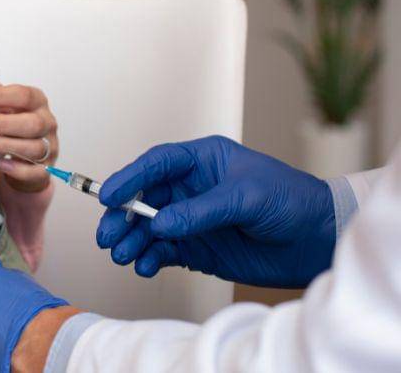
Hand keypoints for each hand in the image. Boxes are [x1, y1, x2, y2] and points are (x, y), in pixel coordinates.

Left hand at [0, 53, 58, 190]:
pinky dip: (19, 169)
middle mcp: (47, 122)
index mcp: (36, 101)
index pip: (22, 95)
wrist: (20, 157)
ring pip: (33, 147)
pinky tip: (0, 164)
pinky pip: (36, 171)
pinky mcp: (45, 170)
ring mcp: (49, 146)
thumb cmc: (9, 122)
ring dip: (4, 144)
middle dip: (0, 123)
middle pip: (31, 123)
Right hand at [96, 135, 335, 287]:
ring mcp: (191, 219)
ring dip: (131, 240)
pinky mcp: (197, 248)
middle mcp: (190, 188)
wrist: (319, 241)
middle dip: (121, 216)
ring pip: (148, 228)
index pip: (155, 165)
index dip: (128, 179)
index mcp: (202, 161)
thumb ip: (201, 211)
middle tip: (107, 235)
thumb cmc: (292, 201)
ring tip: (121, 255)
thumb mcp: (247, 197)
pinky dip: (150, 259)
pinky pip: (163, 252)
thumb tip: (159, 224)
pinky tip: (145, 266)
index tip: (108, 196)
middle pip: (143, 198)